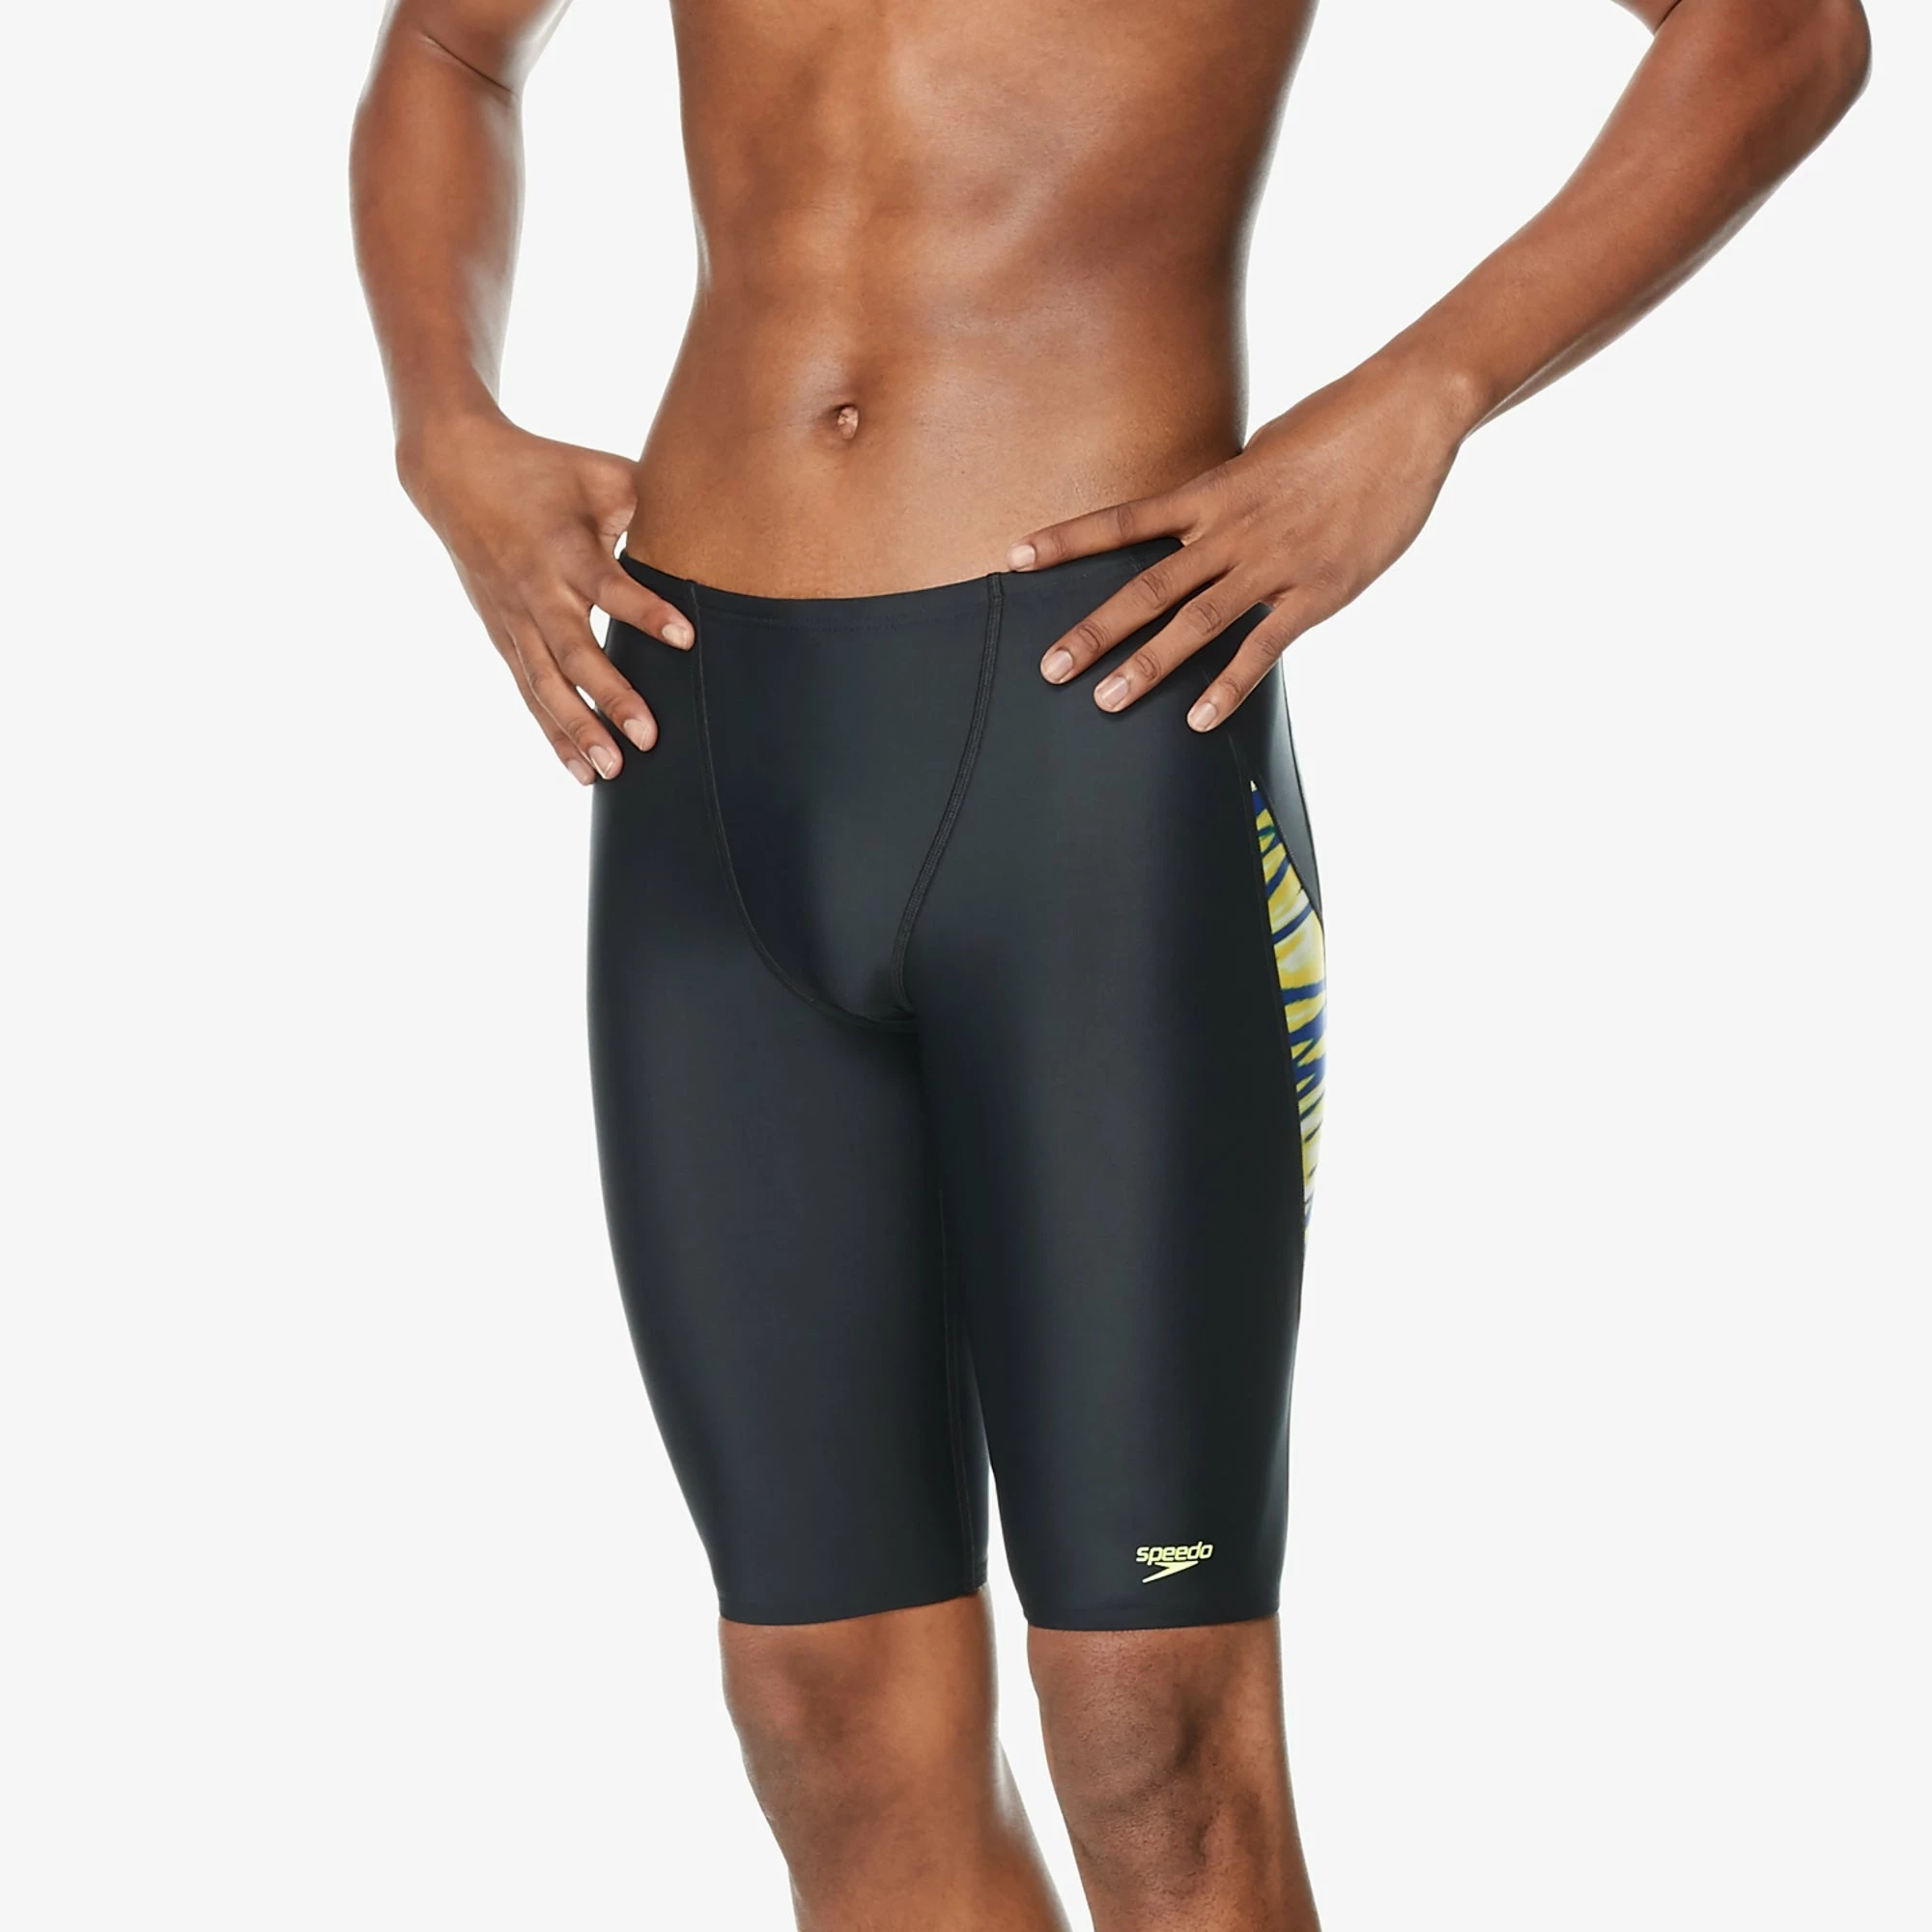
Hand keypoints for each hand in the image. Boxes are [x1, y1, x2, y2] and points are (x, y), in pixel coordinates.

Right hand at [402, 413, 692, 783]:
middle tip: (647, 737)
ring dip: (579, 730)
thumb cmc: (547, 470)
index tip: (686, 638)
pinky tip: (582, 773)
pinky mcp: (504, 638)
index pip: (610, 585)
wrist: (456, 472)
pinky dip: (554, 734)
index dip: (646, 612)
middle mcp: (538, 591)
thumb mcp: (600, 473)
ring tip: (612, 770)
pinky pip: (531, 694)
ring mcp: (516, 620)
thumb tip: (718, 518)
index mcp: (566, 549)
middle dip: (610, 697)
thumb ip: (653, 500)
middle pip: (575, 652)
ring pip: (547, 685)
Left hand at [1011, 358, 1472, 728]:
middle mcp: (1231, 530)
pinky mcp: (1317, 591)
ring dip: (1147, 665)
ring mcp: (1272, 563)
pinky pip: (1262, 648)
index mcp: (1212, 491)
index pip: (1123, 519)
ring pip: (1195, 622)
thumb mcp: (1265, 453)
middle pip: (1146, 586)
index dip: (1066, 540)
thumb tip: (1202, 517)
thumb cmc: (1337, 425)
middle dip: (1094, 630)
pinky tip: (1198, 720)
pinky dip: (1228, 685)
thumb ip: (1228, 494)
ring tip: (1105, 700)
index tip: (1014, 558)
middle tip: (1049, 668)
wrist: (1407, 413)